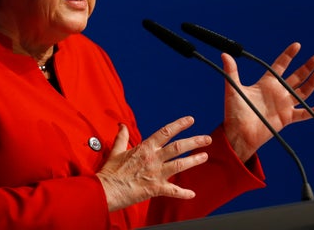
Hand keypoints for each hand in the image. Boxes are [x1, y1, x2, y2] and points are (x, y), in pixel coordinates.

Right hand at [96, 116, 211, 211]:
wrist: (106, 190)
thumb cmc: (111, 172)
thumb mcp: (116, 151)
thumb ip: (122, 137)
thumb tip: (121, 125)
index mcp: (145, 148)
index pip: (165, 132)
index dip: (179, 125)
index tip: (190, 120)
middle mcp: (153, 158)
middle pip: (178, 147)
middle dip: (194, 141)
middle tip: (207, 138)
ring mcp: (156, 173)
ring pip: (179, 164)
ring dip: (194, 160)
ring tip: (205, 156)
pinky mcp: (155, 188)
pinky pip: (173, 191)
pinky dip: (183, 193)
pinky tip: (192, 194)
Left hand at [222, 42, 313, 161]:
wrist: (238, 133)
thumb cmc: (234, 112)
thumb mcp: (233, 89)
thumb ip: (231, 71)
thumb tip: (224, 54)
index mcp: (266, 83)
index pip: (280, 65)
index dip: (288, 55)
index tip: (297, 45)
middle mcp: (277, 92)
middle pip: (296, 76)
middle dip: (307, 67)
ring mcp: (283, 105)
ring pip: (302, 92)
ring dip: (312, 83)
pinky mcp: (286, 118)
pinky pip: (303, 114)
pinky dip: (313, 112)